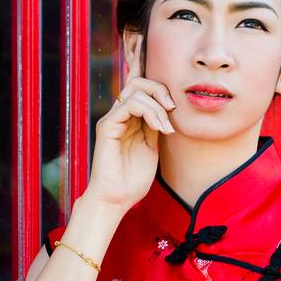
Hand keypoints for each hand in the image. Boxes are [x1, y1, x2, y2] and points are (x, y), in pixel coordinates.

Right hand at [88, 57, 176, 211]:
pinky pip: (128, 104)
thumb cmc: (132, 180)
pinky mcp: (107, 126)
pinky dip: (148, 111)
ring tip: (166, 128)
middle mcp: (119, 116)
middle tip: (173, 109)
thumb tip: (168, 109)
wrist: (116, 200)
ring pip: (135, 90)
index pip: (140, 89)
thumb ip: (156, 126)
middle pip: (138, 82)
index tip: (173, 100)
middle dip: (160, 90)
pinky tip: (158, 128)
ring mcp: (112, 120)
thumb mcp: (152, 148)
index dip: (154, 81)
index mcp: (130, 119)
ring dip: (157, 105)